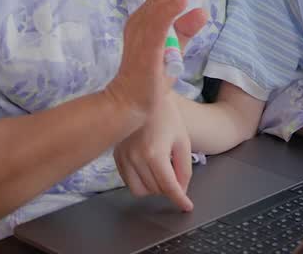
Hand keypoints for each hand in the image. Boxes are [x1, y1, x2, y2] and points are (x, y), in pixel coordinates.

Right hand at [104, 0, 207, 122]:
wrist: (130, 104)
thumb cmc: (151, 77)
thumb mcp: (174, 49)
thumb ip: (186, 29)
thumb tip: (203, 10)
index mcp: (148, 18)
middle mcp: (142, 19)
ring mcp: (142, 33)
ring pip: (162, 1)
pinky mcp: (146, 48)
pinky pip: (158, 26)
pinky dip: (169, 11)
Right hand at [115, 92, 194, 210]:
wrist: (143, 96)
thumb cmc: (167, 115)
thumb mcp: (182, 141)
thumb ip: (183, 169)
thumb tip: (181, 190)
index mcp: (155, 154)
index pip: (169, 187)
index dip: (180, 200)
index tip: (186, 206)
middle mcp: (136, 158)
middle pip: (156, 190)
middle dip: (169, 187)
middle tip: (175, 173)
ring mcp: (123, 158)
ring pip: (140, 190)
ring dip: (154, 187)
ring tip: (161, 170)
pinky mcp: (116, 156)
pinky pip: (128, 181)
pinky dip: (140, 181)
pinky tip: (148, 168)